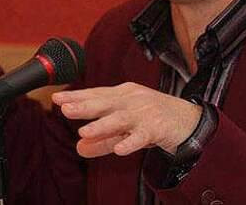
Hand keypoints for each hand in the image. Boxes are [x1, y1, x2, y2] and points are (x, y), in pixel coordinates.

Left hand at [51, 82, 201, 157]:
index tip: (57, 98)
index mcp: (123, 95)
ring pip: (120, 119)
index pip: (96, 94)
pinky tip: (119, 150)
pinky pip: (142, 136)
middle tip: (64, 108)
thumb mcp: (126, 128)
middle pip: (105, 102)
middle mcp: (132, 100)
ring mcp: (144, 113)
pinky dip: (131, 142)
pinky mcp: (157, 127)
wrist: (189, 121)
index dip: (77, 97)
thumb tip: (79, 148)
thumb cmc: (154, 120)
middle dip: (84, 105)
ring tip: (84, 131)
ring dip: (102, 125)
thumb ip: (102, 139)